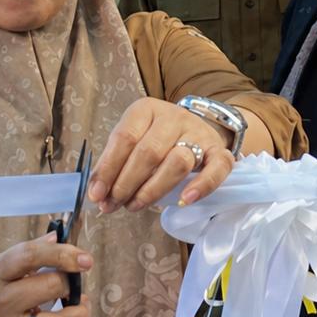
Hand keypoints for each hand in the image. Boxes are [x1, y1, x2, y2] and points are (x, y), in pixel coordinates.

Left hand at [89, 98, 234, 212]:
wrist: (196, 128)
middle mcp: (173, 117)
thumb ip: (114, 163)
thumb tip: (97, 193)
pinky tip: (185, 200)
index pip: (125, 138)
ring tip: (135, 206)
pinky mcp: (219, 151)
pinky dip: (202, 186)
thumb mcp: (132, 140)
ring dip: (153, 190)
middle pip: (149, 152)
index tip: (96, 194)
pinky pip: (216, 168)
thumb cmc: (156, 138)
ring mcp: (198, 133)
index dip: (108, 168)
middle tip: (113, 205)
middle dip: (126, 183)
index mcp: (146, 109)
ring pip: (178, 162)